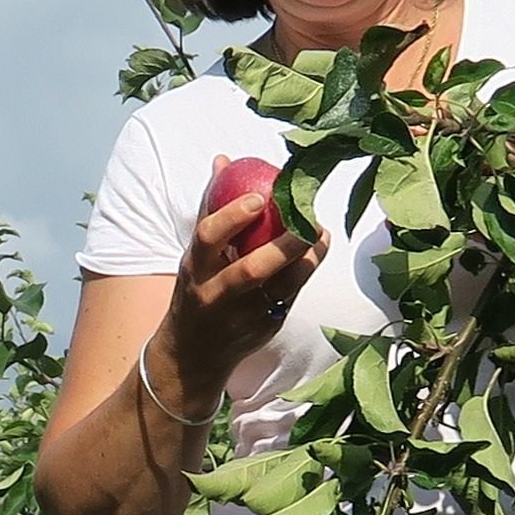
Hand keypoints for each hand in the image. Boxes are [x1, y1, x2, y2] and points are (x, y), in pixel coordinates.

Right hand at [147, 157, 321, 413]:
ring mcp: (242, 316)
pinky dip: (304, 274)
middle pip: (251, 269)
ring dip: (305, 260)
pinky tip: (317, 252)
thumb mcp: (196, 253)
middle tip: (308, 218)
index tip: (257, 197)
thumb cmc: (199, 287)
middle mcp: (215, 293)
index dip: (232, 216)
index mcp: (195, 266)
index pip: (208, 237)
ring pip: (279, 288)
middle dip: (283, 244)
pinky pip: (289, 298)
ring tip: (322, 233)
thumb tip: (223, 160)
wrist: (192, 354)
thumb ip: (210, 208)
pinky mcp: (264, 329)